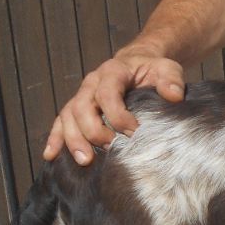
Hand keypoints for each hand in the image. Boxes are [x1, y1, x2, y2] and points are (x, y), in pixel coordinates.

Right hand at [43, 54, 185, 164]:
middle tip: (110, 149)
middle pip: (82, 107)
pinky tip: (50, 156)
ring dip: (73, 139)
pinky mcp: (77, 108)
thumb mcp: (167, 68)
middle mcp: (92, 84)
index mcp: (112, 72)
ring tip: (84, 161)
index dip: (117, 114)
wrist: (138, 64)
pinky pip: (61, 122)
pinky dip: (55, 139)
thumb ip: (171, 80)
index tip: (133, 131)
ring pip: (68, 116)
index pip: (107, 93)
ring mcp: (82, 96)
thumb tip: (174, 96)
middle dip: (93, 131)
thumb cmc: (152, 69)